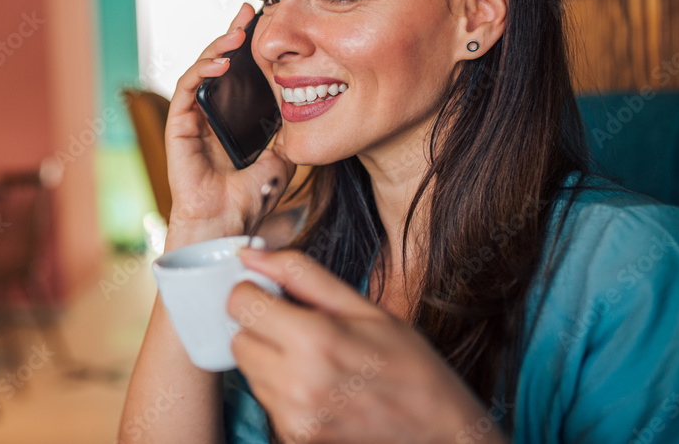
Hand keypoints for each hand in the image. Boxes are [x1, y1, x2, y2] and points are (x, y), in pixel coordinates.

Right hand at [165, 3, 295, 243]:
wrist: (227, 225)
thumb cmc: (249, 199)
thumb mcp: (281, 159)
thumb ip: (289, 136)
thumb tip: (308, 114)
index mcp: (230, 119)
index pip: (237, 74)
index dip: (247, 48)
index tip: (264, 24)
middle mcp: (209, 114)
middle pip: (217, 65)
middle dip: (231, 35)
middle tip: (249, 12)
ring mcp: (192, 119)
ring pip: (200, 71)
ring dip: (217, 47)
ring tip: (236, 32)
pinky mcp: (179, 126)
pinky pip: (186, 90)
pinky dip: (201, 72)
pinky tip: (221, 63)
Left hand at [228, 248, 509, 443]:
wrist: (439, 434)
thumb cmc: (409, 366)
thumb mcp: (363, 307)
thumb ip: (300, 274)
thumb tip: (250, 254)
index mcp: (314, 340)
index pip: (240, 304)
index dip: (255, 292)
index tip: (275, 293)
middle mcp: (296, 384)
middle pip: (239, 339)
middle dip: (260, 327)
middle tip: (299, 327)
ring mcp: (293, 419)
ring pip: (250, 372)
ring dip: (270, 359)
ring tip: (316, 360)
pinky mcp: (295, 439)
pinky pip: (267, 402)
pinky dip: (283, 390)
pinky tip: (319, 387)